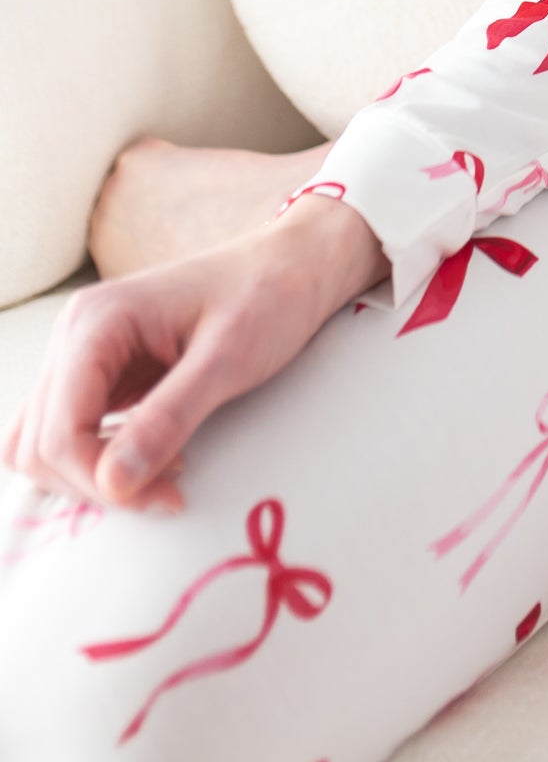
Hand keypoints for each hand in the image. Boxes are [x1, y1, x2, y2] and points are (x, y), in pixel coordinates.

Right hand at [0, 196, 384, 511]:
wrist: (294, 264)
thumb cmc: (268, 297)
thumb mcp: (227, 359)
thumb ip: (168, 419)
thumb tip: (112, 484)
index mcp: (95, 322)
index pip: (58, 433)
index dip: (99, 480)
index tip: (166, 497)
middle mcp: (76, 334)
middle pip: (39, 445)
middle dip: (94, 483)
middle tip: (168, 493)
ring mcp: (85, 353)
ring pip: (44, 443)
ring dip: (90, 475)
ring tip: (162, 475)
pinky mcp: (103, 371)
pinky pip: (72, 431)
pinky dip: (100, 459)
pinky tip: (156, 457)